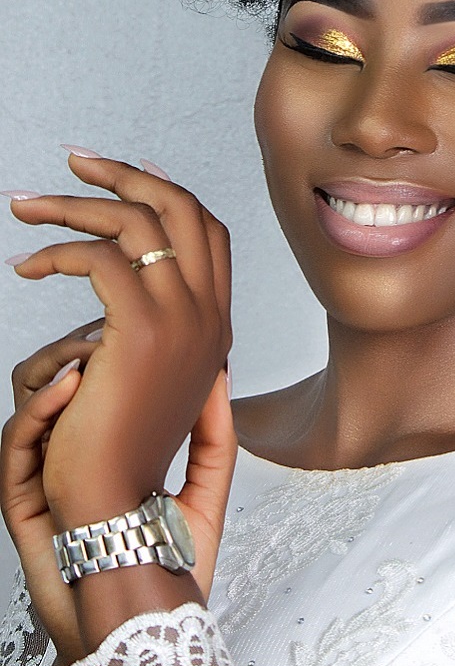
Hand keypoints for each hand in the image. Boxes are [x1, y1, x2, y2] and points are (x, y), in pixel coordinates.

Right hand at [1, 325, 234, 665]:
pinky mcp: (22, 500)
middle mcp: (71, 454)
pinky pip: (15, 441)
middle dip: (77, 347)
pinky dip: (37, 406)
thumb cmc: (170, 562)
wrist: (141, 621)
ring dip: (55, 366)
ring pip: (28, 401)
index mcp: (109, 446)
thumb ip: (215, 433)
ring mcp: (44, 475)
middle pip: (57, 379)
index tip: (135, 331)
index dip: (109, 350)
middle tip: (106, 334)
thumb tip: (224, 375)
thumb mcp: (206, 487)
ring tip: (89, 356)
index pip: (97, 382)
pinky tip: (69, 387)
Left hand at [5, 153, 234, 525]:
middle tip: (75, 163)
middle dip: (125, 174)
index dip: (170, 190)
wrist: (113, 503)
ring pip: (137, 223)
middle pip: (181, 208)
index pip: (209, 230)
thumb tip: (135, 276)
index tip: (128, 170)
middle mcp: (210, 314)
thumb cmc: (118, 445)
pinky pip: (100, 258)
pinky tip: (26, 267)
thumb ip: (159, 324)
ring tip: (26, 207)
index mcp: (216, 323)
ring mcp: (184, 320)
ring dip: (75, 204)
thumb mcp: (154, 377)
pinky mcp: (141, 331)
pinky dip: (58, 251)